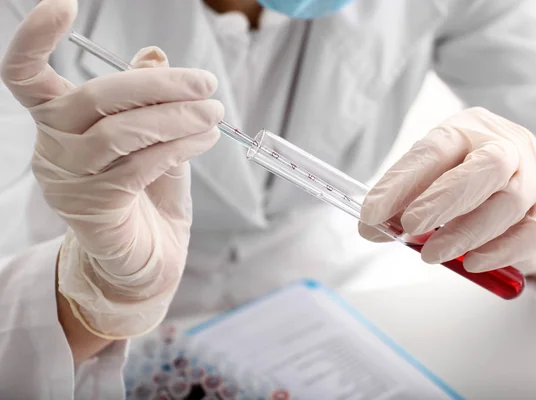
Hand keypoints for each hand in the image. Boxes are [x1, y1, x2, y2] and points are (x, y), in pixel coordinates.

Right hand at [1, 0, 223, 337]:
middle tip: (206, 83)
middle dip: (157, 85)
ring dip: (176, 117)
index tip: (64, 5)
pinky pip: (140, 165)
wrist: (147, 256)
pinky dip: (179, 145)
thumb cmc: (146, 193)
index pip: (24, 76)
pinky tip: (205, 137)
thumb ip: (147, 101)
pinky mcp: (96, 208)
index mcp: (57, 122)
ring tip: (214, 111)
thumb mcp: (149, 138)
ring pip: (120, 133)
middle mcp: (53, 148)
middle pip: (93, 98)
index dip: (35, 38)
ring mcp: (70, 181)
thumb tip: (155, 55)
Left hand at [359, 107, 535, 275]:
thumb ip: (406, 198)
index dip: (400, 183)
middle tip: (409, 227)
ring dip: (464, 233)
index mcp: (468, 131)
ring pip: (508, 202)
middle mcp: (507, 147)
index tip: (370, 213)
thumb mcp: (437, 175)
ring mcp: (534, 180)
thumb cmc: (473, 181)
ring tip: (430, 254)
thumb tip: (371, 228)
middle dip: (442, 200)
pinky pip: (528, 234)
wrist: (534, 195)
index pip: (433, 151)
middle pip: (485, 168)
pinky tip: (471, 262)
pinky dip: (497, 251)